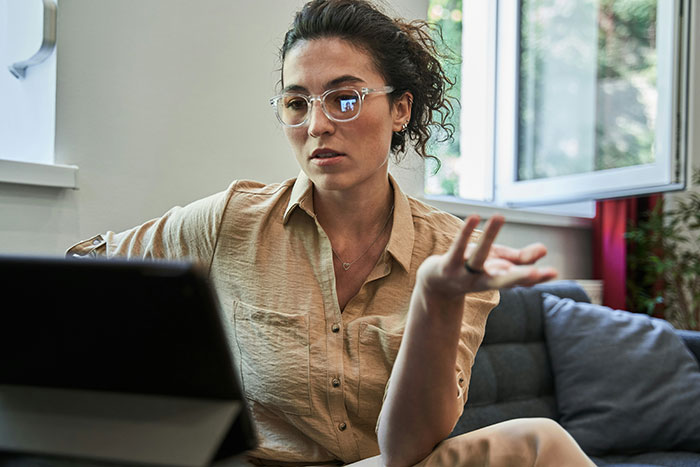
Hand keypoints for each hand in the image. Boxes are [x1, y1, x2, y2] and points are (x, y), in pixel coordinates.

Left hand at [417, 215, 557, 298]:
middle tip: (537, 274)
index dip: (536, 278)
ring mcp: (464, 274)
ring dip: (488, 238)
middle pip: (503, 281)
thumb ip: (520, 259)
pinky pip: (457, 247)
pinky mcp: (448, 265)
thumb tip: (545, 250)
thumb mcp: (498, 264)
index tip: (554, 273)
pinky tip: (475, 217)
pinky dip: (465, 232)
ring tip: (500, 216)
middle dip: (519, 278)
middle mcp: (482, 281)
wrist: (436, 284)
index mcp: (498, 280)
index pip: (520, 281)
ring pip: (478, 258)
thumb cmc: (472, 270)